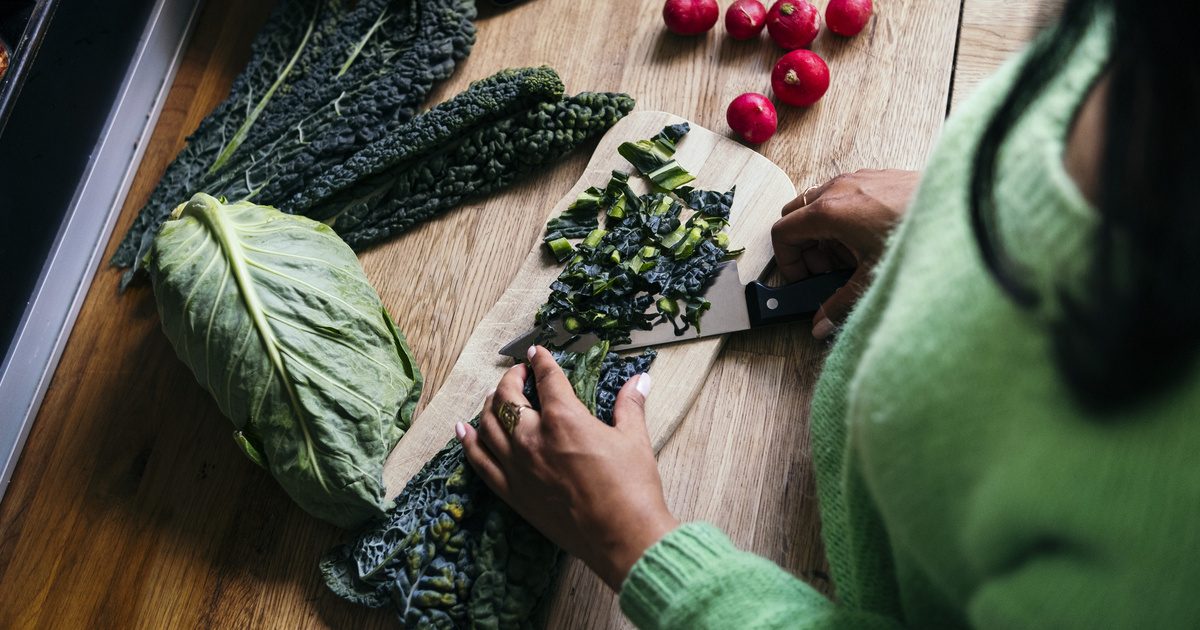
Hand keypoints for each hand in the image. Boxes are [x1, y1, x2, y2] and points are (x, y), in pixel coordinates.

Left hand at [456, 346, 678, 590]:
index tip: (537, 352)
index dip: (541, 361)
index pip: (546, 378)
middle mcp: (533, 439)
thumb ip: (630, 406)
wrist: (621, 537)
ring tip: (496, 396)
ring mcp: (518, 467)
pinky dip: (469, 442)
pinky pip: (479, 462)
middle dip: (511, 379)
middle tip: (519, 374)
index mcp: (564, 419)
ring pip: (488, 425)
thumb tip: (640, 381)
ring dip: (490, 405)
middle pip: (507, 398)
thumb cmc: (631, 488)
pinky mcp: (513, 493)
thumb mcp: (634, 439)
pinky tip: (463, 430)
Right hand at [772, 169, 919, 338]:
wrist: (959, 208)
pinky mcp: (875, 177)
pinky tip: (869, 240)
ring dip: (824, 233)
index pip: (782, 233)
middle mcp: (837, 189)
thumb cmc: (916, 233)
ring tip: (851, 258)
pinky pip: (843, 196)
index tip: (803, 279)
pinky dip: (844, 218)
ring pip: (818, 204)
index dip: (787, 261)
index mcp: (828, 211)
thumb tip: (821, 323)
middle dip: (804, 247)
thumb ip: (840, 304)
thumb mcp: (872, 277)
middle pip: (795, 215)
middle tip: (826, 271)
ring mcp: (856, 179)